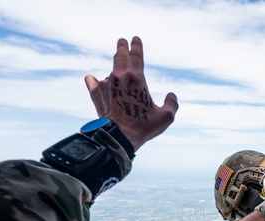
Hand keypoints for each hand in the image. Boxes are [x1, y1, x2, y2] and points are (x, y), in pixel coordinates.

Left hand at [85, 37, 177, 151]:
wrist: (118, 137)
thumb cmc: (143, 127)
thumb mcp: (165, 117)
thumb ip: (172, 104)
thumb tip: (172, 95)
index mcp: (136, 78)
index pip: (136, 55)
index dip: (136, 45)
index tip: (135, 39)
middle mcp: (119, 77)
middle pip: (119, 55)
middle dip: (122, 46)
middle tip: (122, 41)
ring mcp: (106, 84)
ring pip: (110, 71)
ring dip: (114, 70)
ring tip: (116, 71)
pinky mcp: (96, 93)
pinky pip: (93, 82)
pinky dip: (94, 80)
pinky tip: (93, 79)